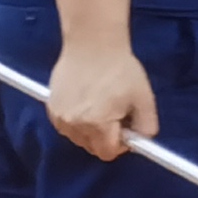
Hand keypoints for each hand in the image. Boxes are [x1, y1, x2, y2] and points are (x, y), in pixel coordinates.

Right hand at [46, 39, 156, 161]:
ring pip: (78, 138)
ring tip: (101, 104)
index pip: (108, 153)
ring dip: (90, 130)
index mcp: (98, 124)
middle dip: (106, 137)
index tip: (127, 129)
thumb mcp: (144, 97)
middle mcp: (74, 124)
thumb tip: (143, 141)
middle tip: (116, 113)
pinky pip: (66, 126)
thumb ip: (147, 124)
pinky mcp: (50, 107)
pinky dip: (76, 121)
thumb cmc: (120, 69)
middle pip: (92, 147)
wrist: (93, 44)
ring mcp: (59, 117)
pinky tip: (87, 101)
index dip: (121, 144)